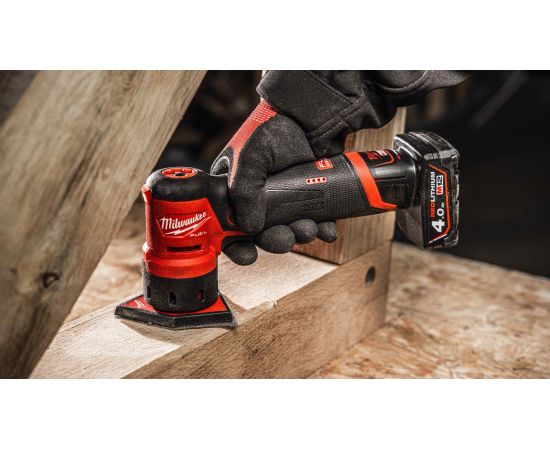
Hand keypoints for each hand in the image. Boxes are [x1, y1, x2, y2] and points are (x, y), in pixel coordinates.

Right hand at [211, 100, 338, 264]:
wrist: (309, 115)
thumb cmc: (270, 128)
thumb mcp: (249, 157)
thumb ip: (243, 190)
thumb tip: (250, 229)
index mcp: (231, 191)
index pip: (226, 226)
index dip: (235, 245)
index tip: (248, 255)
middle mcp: (255, 200)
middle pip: (261, 234)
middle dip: (275, 240)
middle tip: (286, 239)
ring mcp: (283, 200)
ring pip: (288, 230)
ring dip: (298, 235)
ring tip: (308, 228)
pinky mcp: (307, 198)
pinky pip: (313, 221)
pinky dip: (321, 229)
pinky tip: (327, 230)